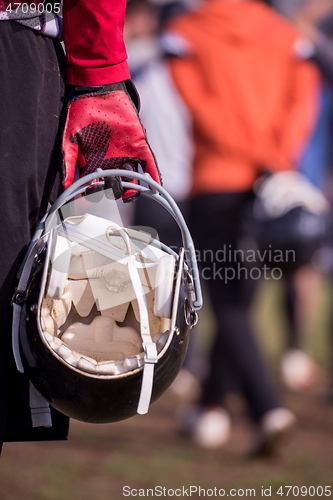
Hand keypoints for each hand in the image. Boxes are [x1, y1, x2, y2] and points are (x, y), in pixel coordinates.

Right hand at [61, 81, 161, 201]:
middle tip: (110, 190)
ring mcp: (126, 155)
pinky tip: (155, 187)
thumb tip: (66, 185)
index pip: (96, 185)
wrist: (98, 91)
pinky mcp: (139, 146)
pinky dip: (153, 176)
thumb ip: (68, 161)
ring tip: (130, 195)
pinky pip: (149, 164)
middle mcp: (111, 162)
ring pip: (133, 180)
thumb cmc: (81, 113)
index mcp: (95, 163)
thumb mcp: (70, 138)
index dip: (94, 193)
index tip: (92, 194)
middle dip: (114, 192)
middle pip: (116, 186)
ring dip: (133, 190)